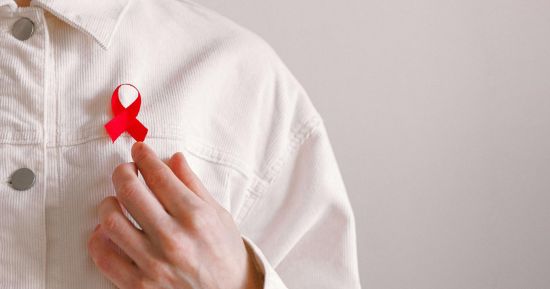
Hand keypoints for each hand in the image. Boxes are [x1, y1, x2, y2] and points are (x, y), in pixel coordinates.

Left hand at [87, 142, 263, 288]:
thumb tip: (173, 159)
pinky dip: (99, 239)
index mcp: (195, 216)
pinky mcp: (138, 286)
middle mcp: (173, 238)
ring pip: (111, 221)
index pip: (158, 174)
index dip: (144, 156)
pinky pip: (104, 257)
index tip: (139, 150)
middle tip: (126, 171)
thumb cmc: (225, 255)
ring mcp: (153, 264)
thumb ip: (193, 185)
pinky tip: (108, 231)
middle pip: (130, 190)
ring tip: (116, 202)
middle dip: (123, 172)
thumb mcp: (219, 215)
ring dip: (108, 204)